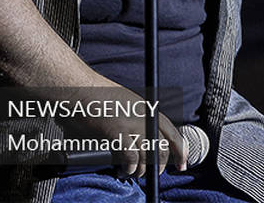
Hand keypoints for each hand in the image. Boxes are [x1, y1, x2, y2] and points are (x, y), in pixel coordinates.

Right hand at [65, 86, 187, 177]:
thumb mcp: (128, 103)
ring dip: (142, 170)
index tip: (182, 163)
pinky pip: (131, 156)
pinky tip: (126, 169)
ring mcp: (131, 124)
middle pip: (162, 148)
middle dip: (160, 166)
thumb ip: (138, 118)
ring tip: (133, 173)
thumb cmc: (99, 97)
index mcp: (148, 109)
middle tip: (154, 174)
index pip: (172, 133)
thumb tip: (143, 139)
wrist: (81, 89)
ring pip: (147, 156)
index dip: (180, 150)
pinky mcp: (116, 132)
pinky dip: (130, 166)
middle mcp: (144, 117)